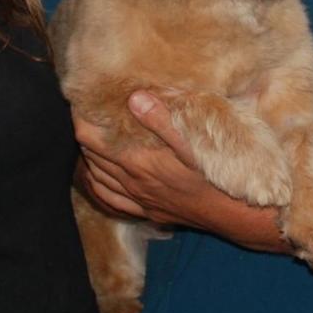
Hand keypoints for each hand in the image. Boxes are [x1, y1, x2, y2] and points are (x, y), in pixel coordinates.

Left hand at [74, 91, 283, 251]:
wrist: (230, 213)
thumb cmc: (214, 175)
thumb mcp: (192, 142)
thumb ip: (162, 120)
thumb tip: (134, 98)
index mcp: (137, 161)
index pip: (91, 139)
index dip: (81, 119)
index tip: (82, 103)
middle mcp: (131, 181)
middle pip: (91, 156)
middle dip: (85, 134)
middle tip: (87, 116)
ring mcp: (137, 199)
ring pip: (97, 178)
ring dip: (89, 158)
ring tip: (90, 141)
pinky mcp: (146, 210)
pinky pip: (111, 199)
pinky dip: (99, 185)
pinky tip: (98, 178)